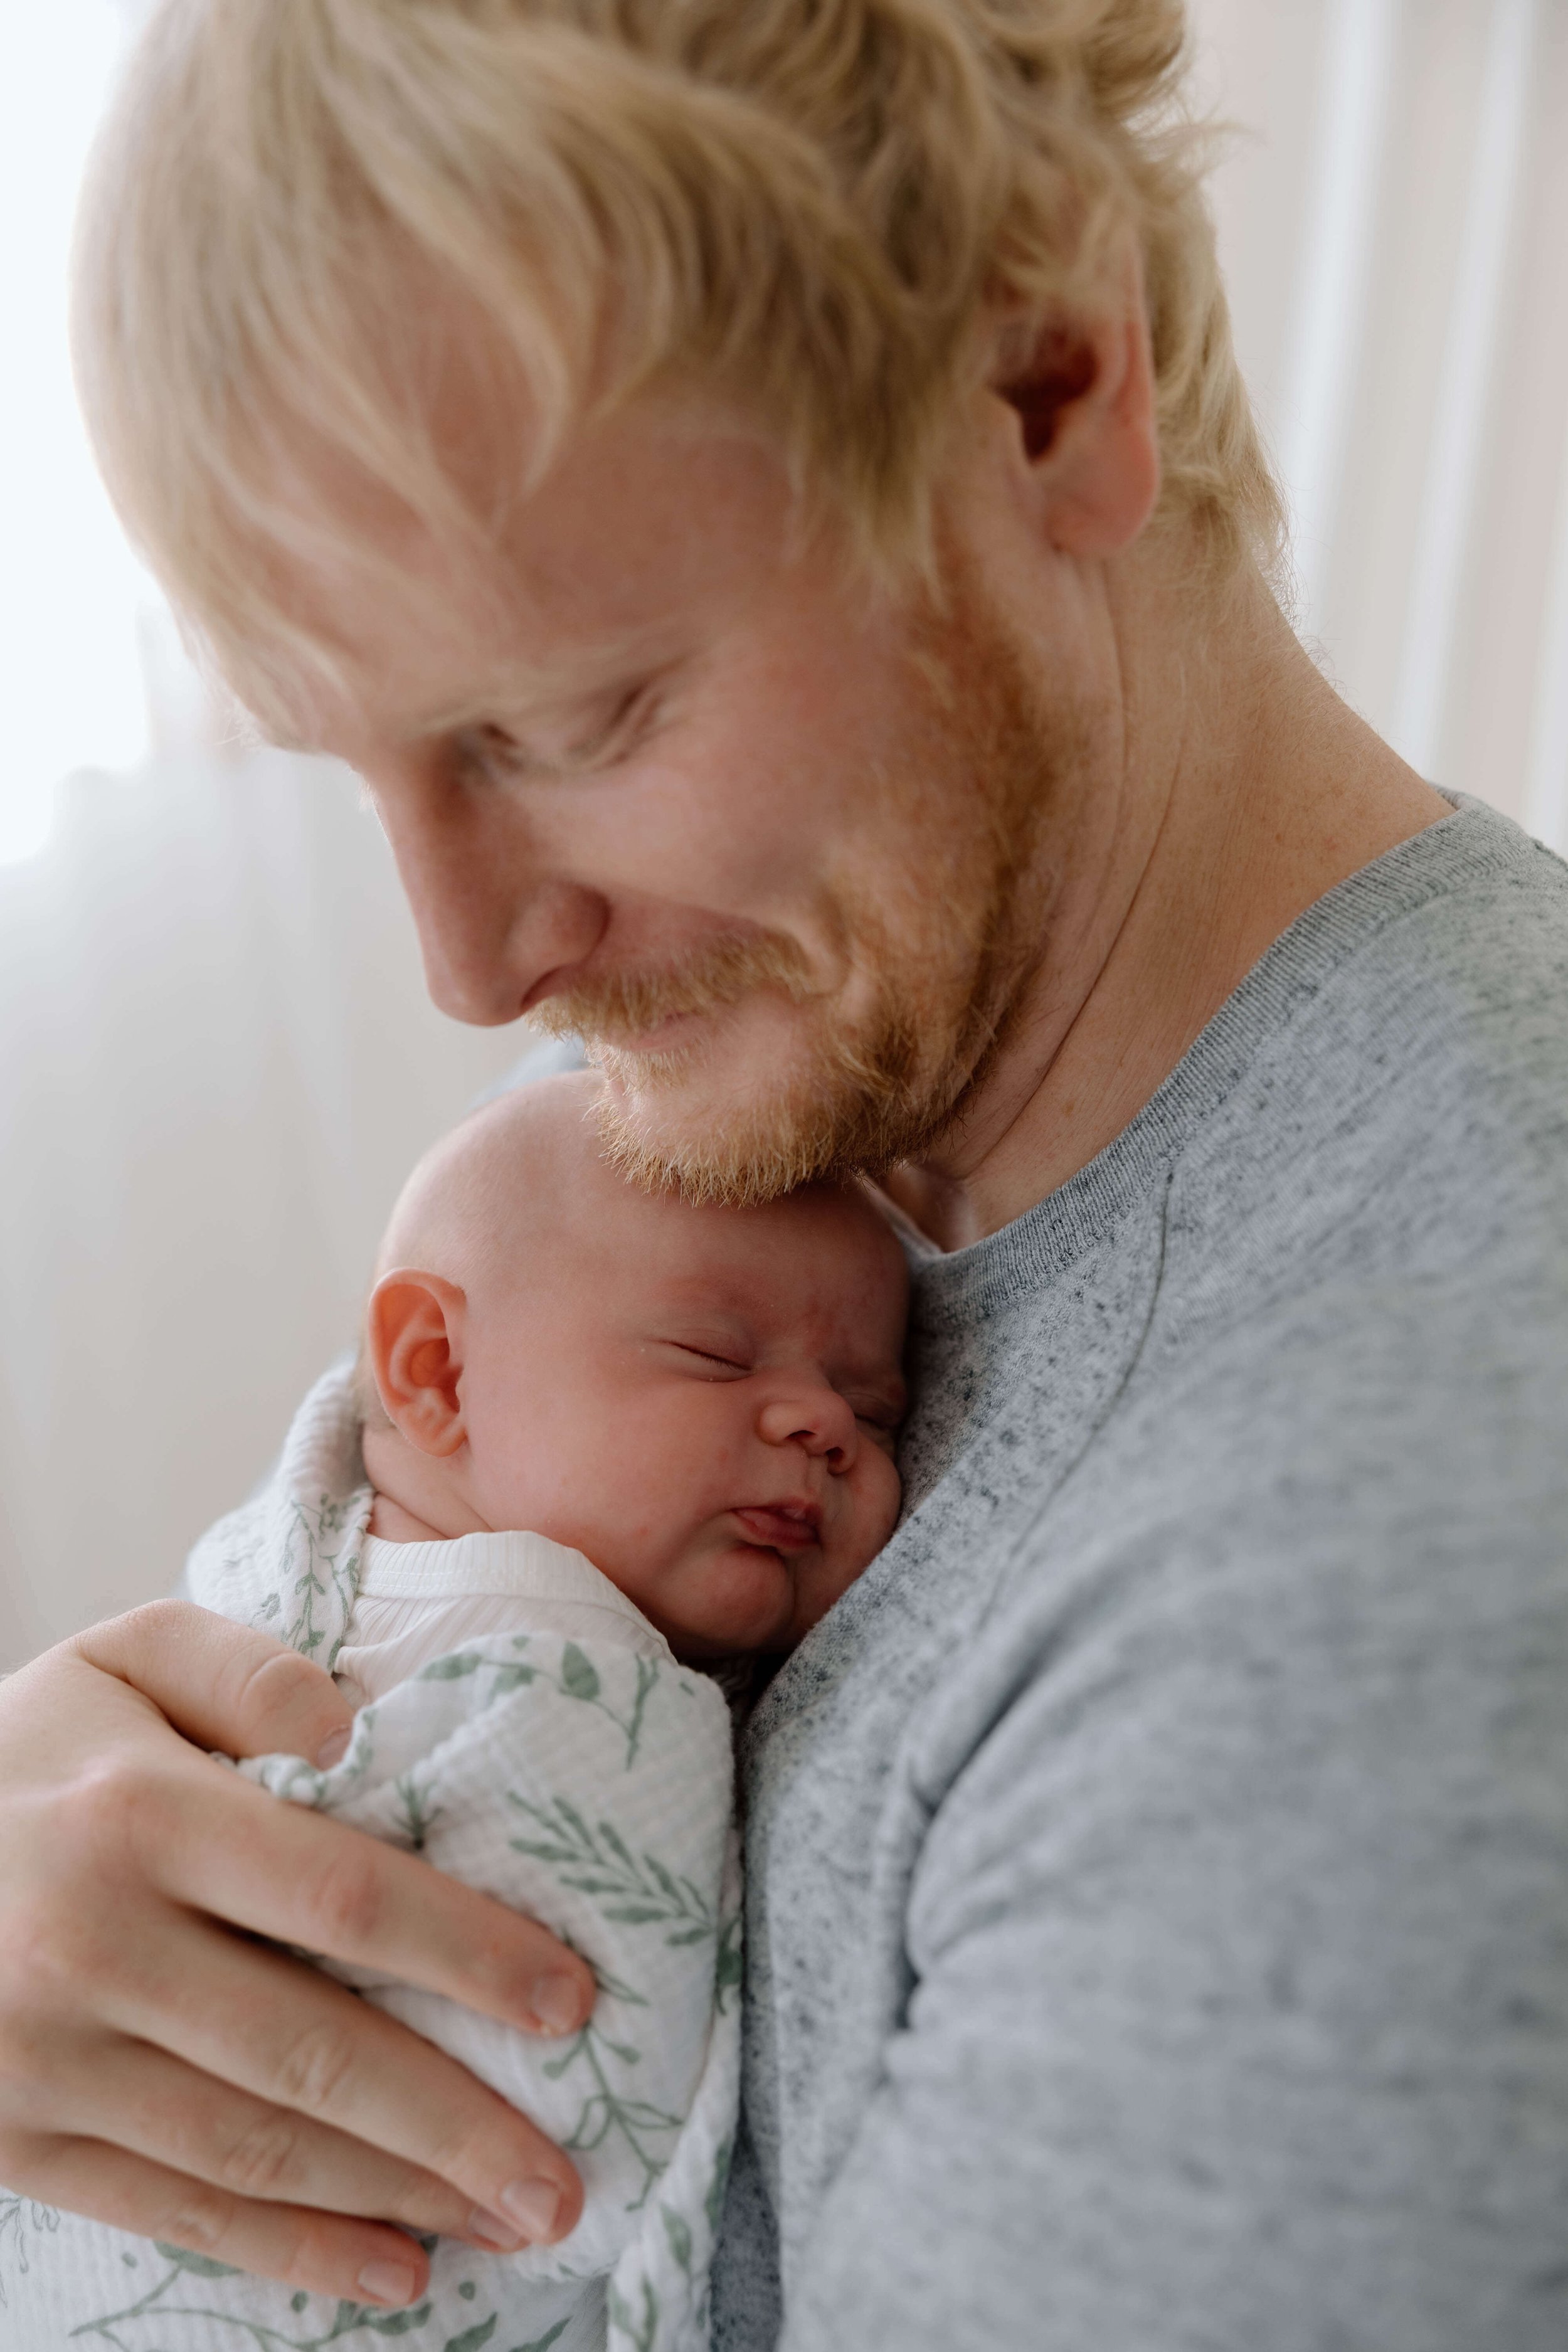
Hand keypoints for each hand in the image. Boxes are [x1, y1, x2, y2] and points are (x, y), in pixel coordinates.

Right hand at [0, 1602, 595, 2308]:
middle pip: (310, 2050)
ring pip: (255, 2148)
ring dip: (396, 2199)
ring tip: (517, 2223)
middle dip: (453, 2124)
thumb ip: (247, 1670)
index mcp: (139, 1815)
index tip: (570, 2001)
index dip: (464, 1953)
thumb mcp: (123, 1658)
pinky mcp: (21, 2142)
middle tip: (565, 2178)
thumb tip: (355, 1728)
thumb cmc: (32, 1753)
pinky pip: (176, 2210)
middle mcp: (92, 1945)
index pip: (338, 1895)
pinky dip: (291, 2255)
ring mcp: (49, 2061)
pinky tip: (395, 2270)